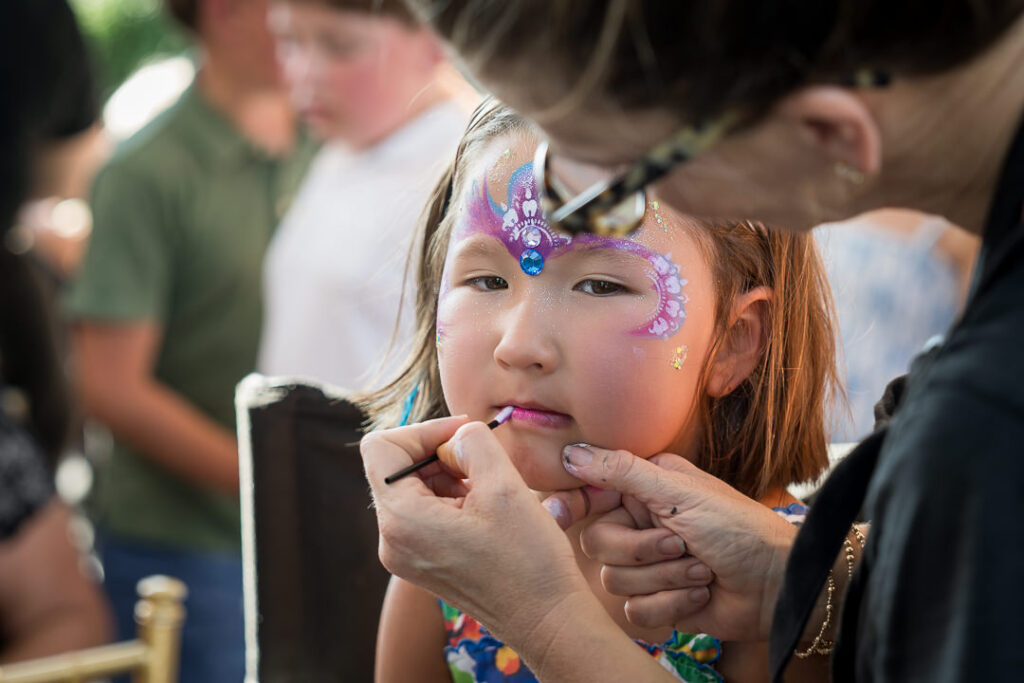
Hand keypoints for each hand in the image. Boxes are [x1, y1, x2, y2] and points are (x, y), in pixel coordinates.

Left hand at [361, 417, 592, 648]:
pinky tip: (486, 509)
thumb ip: (471, 442)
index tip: (462, 435)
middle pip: (395, 467)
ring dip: (448, 476)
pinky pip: (424, 513)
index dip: (421, 430)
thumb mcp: (504, 485)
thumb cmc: (527, 560)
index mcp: (401, 519)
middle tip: (483, 462)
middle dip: (438, 454)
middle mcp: (391, 540)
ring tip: (488, 490)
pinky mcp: (422, 563)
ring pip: (412, 488)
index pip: (380, 447)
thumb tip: (455, 435)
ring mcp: (404, 555)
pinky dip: (451, 498)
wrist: (545, 619)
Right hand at [545, 445, 796, 640]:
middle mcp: (639, 524)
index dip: (571, 505)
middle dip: (643, 550)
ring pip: (614, 580)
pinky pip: (635, 610)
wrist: (773, 583)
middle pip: (597, 543)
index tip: (559, 512)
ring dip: (666, 578)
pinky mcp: (656, 601)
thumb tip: (570, 453)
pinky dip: (672, 604)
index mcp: (641, 490)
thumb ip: (621, 471)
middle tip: (681, 543)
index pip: (589, 495)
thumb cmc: (737, 528)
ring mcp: (647, 565)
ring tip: (701, 569)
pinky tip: (700, 593)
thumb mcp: (679, 491)